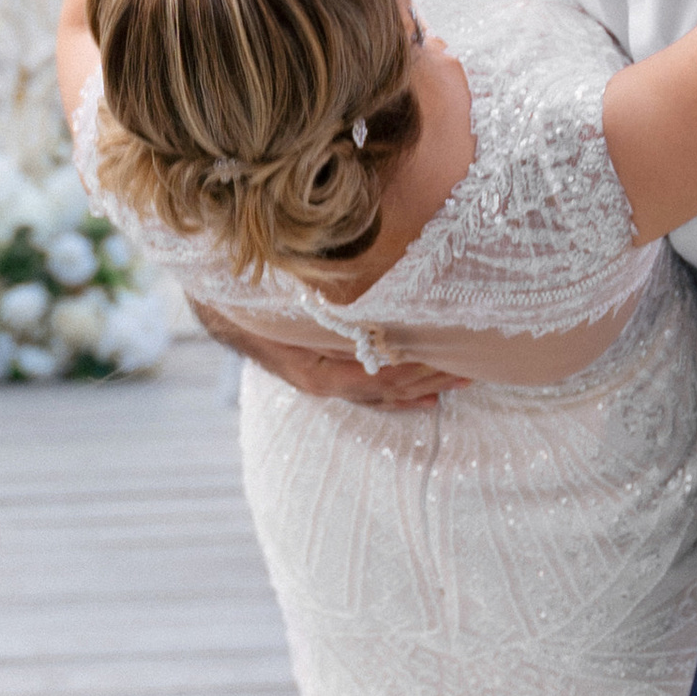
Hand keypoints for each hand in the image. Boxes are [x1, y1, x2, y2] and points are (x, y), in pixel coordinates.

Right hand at [201, 311, 465, 409]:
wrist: (221, 303)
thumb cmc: (256, 298)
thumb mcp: (291, 302)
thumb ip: (333, 304)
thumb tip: (379, 297)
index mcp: (318, 371)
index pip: (382, 375)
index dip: (420, 365)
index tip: (454, 352)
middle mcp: (326, 383)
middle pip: (390, 387)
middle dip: (432, 375)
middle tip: (474, 364)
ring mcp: (327, 381)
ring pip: (385, 391)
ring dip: (425, 383)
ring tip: (465, 376)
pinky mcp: (328, 374)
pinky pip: (372, 389)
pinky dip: (403, 392)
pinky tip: (429, 398)